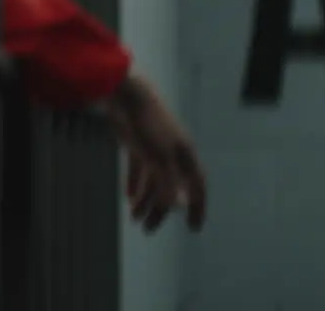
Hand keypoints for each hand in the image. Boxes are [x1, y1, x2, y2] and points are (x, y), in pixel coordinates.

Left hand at [103, 74, 205, 232]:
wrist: (127, 96)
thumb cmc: (148, 125)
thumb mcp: (159, 157)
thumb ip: (168, 182)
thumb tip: (178, 206)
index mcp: (185, 156)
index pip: (197, 187)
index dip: (198, 207)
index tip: (194, 228)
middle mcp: (173, 154)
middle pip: (171, 188)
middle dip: (160, 210)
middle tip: (148, 229)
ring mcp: (155, 149)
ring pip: (153, 181)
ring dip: (145, 200)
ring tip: (135, 218)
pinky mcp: (137, 144)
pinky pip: (139, 169)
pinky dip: (134, 183)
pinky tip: (129, 198)